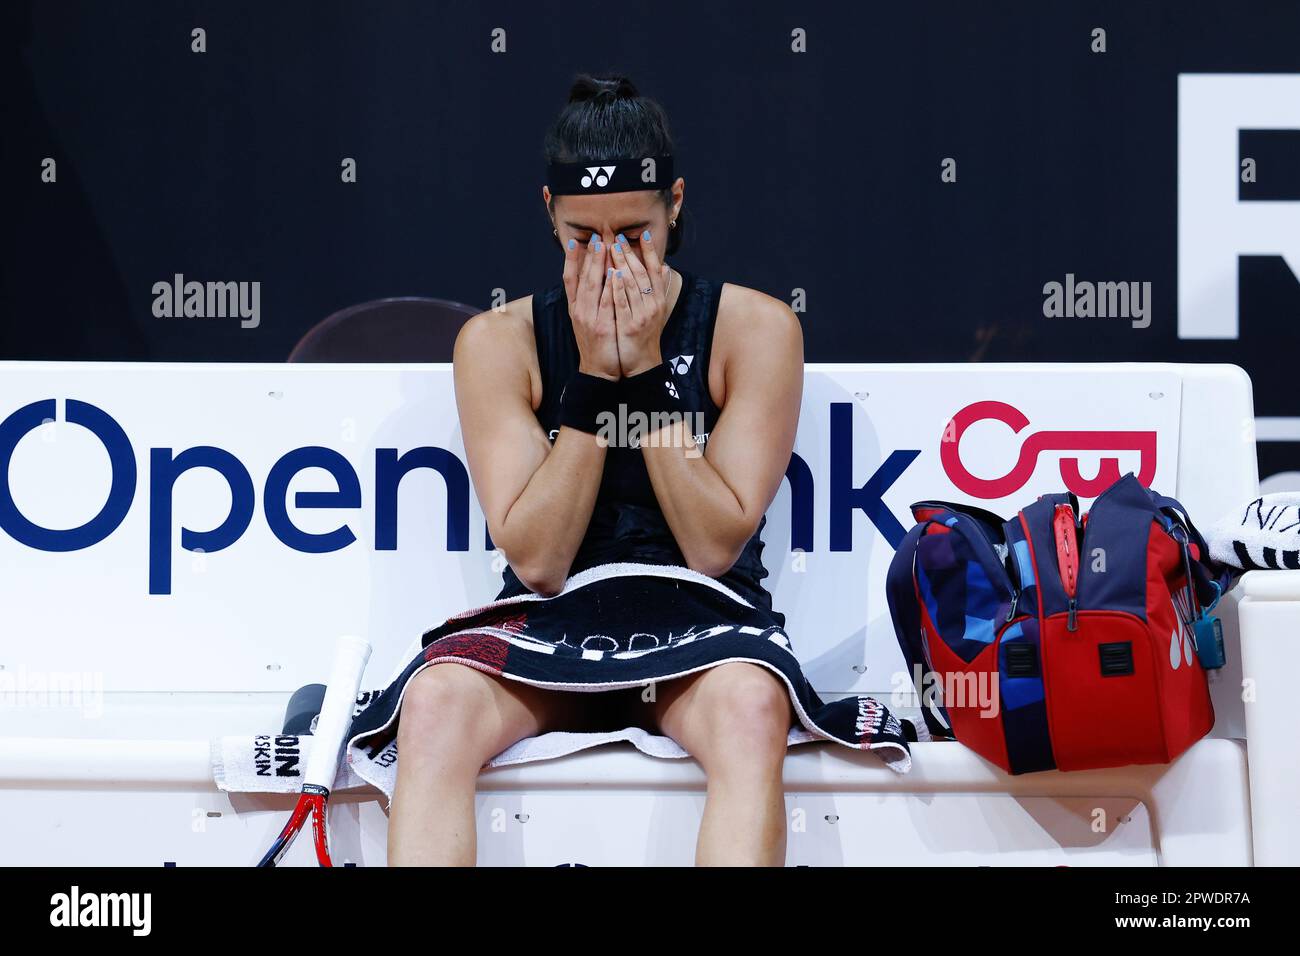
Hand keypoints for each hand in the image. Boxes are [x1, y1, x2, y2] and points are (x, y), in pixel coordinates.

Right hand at [563, 235, 618, 379]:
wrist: (599, 370)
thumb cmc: (597, 343)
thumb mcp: (589, 319)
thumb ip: (591, 299)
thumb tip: (595, 277)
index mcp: (575, 308)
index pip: (569, 279)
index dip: (571, 260)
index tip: (574, 241)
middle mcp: (579, 311)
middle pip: (581, 278)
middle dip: (588, 256)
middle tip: (595, 236)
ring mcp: (589, 319)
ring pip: (592, 287)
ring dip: (597, 265)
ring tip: (603, 246)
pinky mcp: (602, 328)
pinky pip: (606, 303)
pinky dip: (609, 287)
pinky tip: (614, 273)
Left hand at [608, 230, 670, 376]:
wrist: (640, 365)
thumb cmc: (644, 337)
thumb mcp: (653, 311)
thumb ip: (655, 289)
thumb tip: (663, 267)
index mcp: (657, 300)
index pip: (655, 270)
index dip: (650, 251)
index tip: (643, 234)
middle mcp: (653, 305)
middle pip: (642, 273)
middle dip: (630, 252)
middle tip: (617, 235)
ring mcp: (642, 316)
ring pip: (632, 284)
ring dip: (622, 263)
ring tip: (611, 247)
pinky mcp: (630, 326)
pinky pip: (623, 303)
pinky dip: (618, 288)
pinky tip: (612, 273)